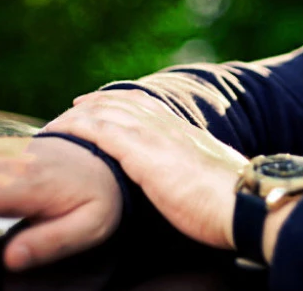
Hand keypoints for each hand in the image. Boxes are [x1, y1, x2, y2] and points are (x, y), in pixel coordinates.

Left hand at [43, 90, 248, 250]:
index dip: (124, 103)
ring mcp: (153, 136)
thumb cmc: (233, 201)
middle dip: (98, 102)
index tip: (107, 104)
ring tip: (61, 117)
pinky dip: (77, 127)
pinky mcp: (140, 152)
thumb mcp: (214, 177)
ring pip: (107, 112)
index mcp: (186, 132)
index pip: (149, 106)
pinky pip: (99, 131)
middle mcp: (168, 126)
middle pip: (124, 103)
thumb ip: (198, 172)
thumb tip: (198, 183)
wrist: (242, 201)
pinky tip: (61, 130)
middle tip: (77, 105)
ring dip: (81, 113)